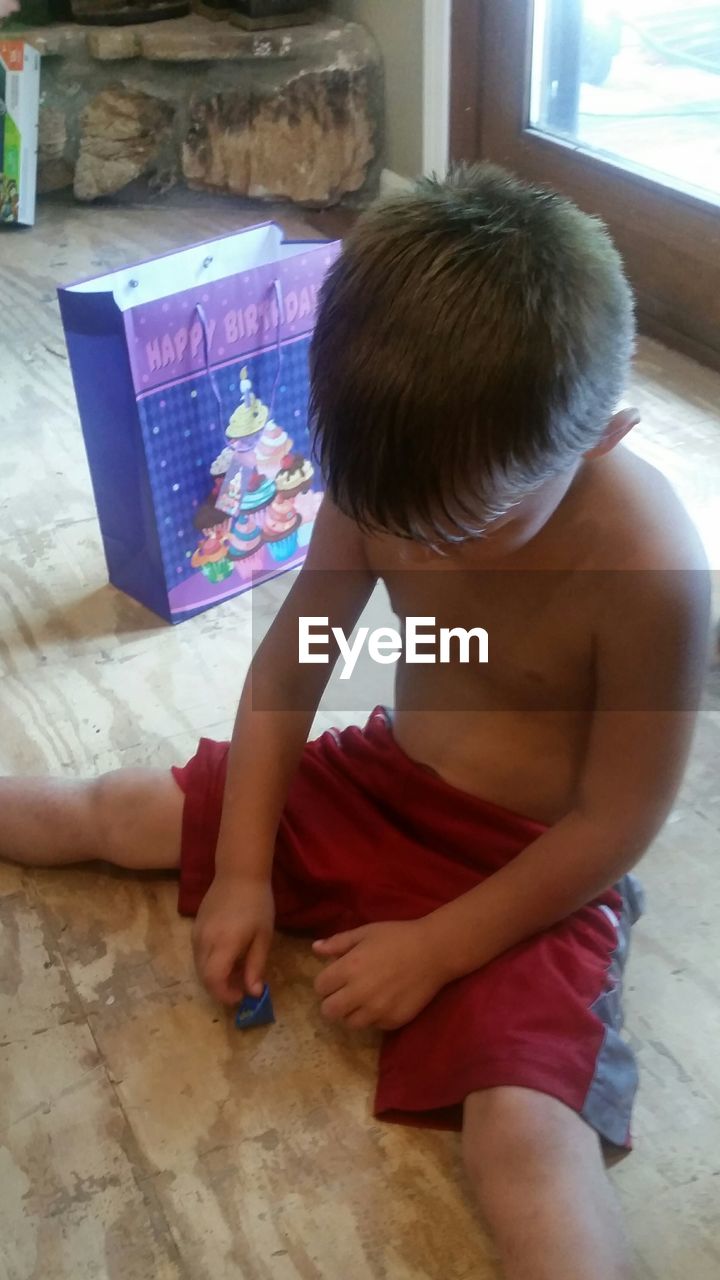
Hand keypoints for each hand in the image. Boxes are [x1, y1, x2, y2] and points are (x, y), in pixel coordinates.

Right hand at [192, 876, 274, 1004]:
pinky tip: (228, 955)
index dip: (224, 994)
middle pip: (203, 977)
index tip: (241, 996)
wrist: (239, 873)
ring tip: (237, 969)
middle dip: (220, 988)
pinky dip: (210, 962)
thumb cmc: (257, 904)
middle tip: (241, 986)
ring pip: (199, 966)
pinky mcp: (194, 927)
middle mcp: (204, 941)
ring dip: (215, 976)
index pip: (213, 980)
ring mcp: (196, 933)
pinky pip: (198, 953)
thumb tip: (253, 993)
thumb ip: (256, 966)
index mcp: (223, 943)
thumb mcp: (263, 937)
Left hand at [312, 920, 447, 1031]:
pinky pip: (373, 1026)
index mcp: (349, 968)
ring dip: (351, 1013)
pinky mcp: (393, 1021)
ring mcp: (377, 1010)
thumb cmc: (397, 937)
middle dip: (332, 1002)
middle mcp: (359, 993)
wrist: (434, 952)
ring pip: (349, 1023)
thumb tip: (315, 948)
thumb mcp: (365, 932)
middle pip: (329, 1011)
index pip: (320, 987)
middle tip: (344, 992)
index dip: (325, 982)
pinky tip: (383, 1002)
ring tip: (363, 1000)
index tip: (335, 978)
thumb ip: (338, 943)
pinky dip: (373, 1017)